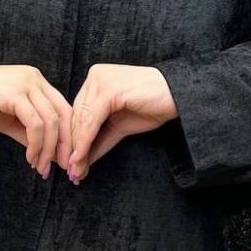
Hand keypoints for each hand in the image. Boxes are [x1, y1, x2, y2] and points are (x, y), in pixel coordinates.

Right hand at [0, 64, 72, 175]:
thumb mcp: (9, 120)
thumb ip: (29, 133)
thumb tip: (48, 154)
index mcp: (37, 82)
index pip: (64, 109)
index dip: (68, 136)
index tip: (66, 160)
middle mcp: (35, 80)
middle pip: (63, 115)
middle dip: (64, 146)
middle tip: (62, 169)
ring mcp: (25, 85)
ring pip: (50, 122)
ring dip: (48, 150)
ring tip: (41, 167)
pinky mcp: (13, 94)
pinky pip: (34, 124)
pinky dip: (36, 144)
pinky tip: (30, 157)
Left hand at [68, 64, 177, 181]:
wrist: (179, 96)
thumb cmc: (154, 107)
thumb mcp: (120, 125)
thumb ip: (100, 139)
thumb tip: (81, 159)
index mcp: (95, 81)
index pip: (77, 114)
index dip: (73, 140)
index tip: (70, 163)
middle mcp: (94, 77)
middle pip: (76, 119)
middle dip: (72, 148)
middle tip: (70, 172)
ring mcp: (100, 81)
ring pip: (81, 122)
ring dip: (76, 150)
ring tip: (75, 171)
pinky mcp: (108, 90)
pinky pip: (91, 122)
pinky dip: (84, 144)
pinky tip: (80, 160)